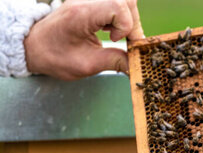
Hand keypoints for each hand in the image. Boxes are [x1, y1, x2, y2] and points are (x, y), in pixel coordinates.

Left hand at [24, 0, 143, 79]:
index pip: (118, 6)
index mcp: (82, 13)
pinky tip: (113, 30)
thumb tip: (136, 65)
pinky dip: (121, 17)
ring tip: (120, 36)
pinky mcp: (91, 2)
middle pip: (125, 0)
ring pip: (123, 0)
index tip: (117, 41)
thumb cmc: (55, 56)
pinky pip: (115, 3)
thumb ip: (115, 62)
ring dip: (129, 19)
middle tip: (128, 42)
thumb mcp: (86, 65)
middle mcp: (85, 0)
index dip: (126, 26)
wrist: (34, 46)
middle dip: (132, 23)